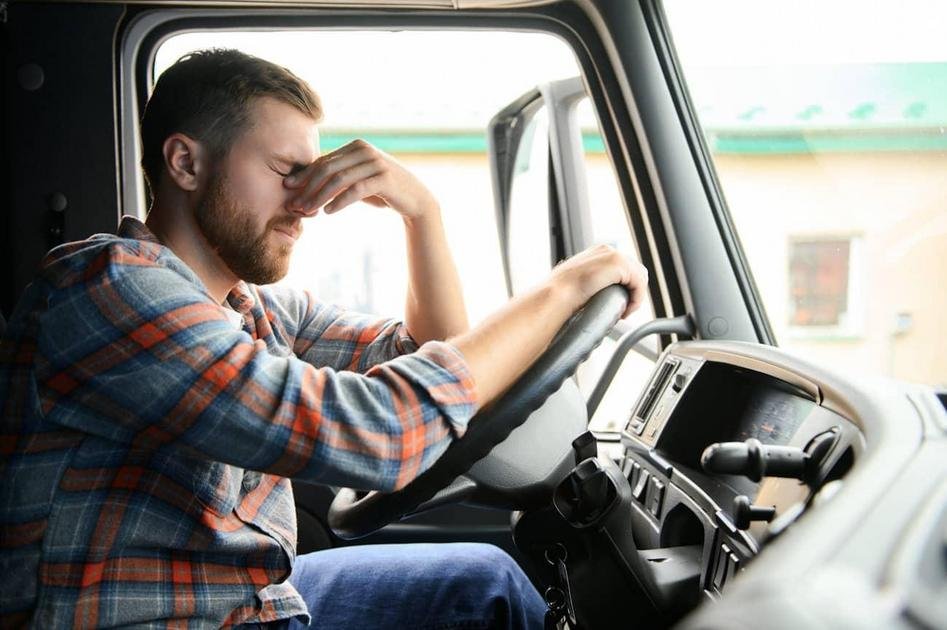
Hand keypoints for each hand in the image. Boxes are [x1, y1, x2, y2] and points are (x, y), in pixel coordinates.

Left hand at [283, 139, 437, 219]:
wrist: (415, 199)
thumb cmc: (382, 191)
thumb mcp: (358, 179)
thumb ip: (338, 176)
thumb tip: (304, 182)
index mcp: (356, 146)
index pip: (324, 160)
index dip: (304, 176)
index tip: (289, 190)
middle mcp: (365, 150)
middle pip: (328, 168)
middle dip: (308, 188)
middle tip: (295, 205)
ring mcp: (376, 162)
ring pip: (339, 179)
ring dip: (320, 197)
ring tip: (309, 211)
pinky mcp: (384, 178)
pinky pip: (356, 190)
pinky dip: (340, 201)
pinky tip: (329, 212)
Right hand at [549, 244, 648, 318]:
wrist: (557, 293)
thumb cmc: (561, 294)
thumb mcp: (577, 285)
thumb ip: (589, 285)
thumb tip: (591, 298)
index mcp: (598, 253)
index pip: (623, 268)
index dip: (625, 287)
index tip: (618, 305)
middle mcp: (607, 250)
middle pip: (635, 271)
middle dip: (632, 291)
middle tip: (623, 309)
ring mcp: (614, 255)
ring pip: (639, 278)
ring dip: (635, 297)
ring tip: (624, 312)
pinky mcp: (619, 264)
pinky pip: (639, 284)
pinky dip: (636, 300)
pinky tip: (626, 311)